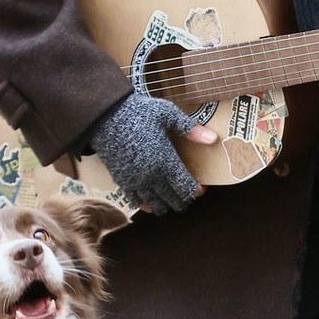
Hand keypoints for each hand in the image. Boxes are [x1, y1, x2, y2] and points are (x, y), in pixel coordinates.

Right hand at [87, 93, 216, 215]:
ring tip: (172, 205)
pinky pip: (136, 200)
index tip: (201, 190)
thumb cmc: (139, 112)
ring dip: (166, 206)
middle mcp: (151, 175)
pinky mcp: (122, 181)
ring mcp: (136, 180)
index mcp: (165, 160)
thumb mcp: (167, 114)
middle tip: (188, 199)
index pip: (185, 185)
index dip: (195, 191)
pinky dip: (146, 205)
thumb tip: (213, 139)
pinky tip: (151, 206)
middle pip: (172, 198)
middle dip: (182, 201)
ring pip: (155, 203)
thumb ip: (189, 128)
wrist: (105, 116)